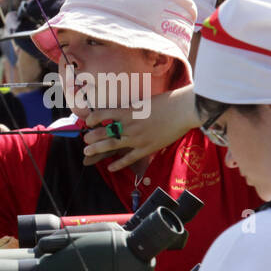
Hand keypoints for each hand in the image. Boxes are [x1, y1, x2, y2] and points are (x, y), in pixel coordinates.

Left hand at [81, 87, 196, 171]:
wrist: (185, 110)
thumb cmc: (167, 102)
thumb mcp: (144, 102)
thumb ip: (130, 109)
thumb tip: (119, 112)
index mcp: (128, 111)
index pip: (103, 114)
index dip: (93, 118)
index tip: (89, 121)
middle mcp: (130, 125)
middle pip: (104, 132)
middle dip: (92, 137)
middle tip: (85, 140)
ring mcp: (138, 138)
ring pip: (112, 145)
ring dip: (97, 149)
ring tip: (87, 151)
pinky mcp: (147, 147)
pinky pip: (129, 158)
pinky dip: (118, 164)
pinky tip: (110, 168)